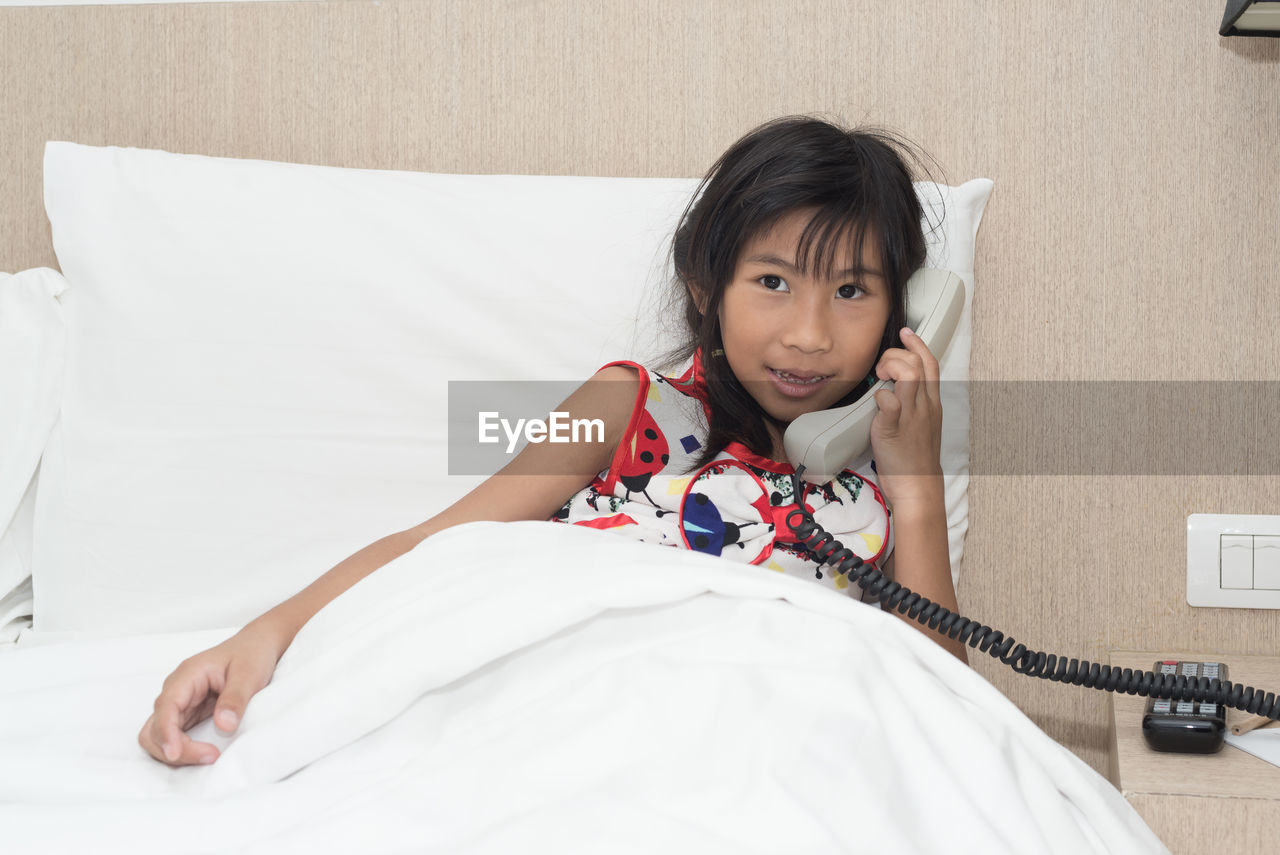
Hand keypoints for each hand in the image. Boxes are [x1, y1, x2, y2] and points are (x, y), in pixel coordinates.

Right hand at [137, 620, 289, 765]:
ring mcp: (180, 702)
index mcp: (188, 674)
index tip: (175, 753)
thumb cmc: (252, 655)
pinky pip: (174, 735)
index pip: (166, 706)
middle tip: (210, 756)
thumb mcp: (249, 674)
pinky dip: (183, 748)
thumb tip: (223, 726)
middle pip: (155, 726)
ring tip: (209, 756)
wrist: (257, 646)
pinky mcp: (188, 713)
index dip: (166, 732)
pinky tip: (205, 752)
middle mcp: (177, 689)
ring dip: (176, 751)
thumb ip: (235, 699)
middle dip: (174, 748)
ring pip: (158, 734)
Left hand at [869, 326, 943, 509]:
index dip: (918, 344)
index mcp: (932, 403)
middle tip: (882, 366)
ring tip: (879, 378)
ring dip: (889, 367)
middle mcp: (924, 406)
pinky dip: (880, 396)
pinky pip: (888, 403)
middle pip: (919, 362)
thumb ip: (912, 403)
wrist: (918, 485)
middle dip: (897, 353)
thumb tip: (894, 388)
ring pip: (908, 374)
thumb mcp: (921, 424)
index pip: (930, 363)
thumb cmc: (916, 457)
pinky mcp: (894, 429)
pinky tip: (876, 403)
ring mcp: (910, 416)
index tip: (905, 333)